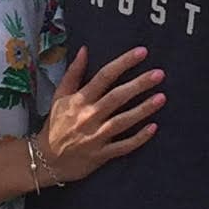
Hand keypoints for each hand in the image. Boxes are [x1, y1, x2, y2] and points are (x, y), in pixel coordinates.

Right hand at [32, 45, 164, 185]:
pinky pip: (123, 146)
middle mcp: (89, 116)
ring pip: (123, 121)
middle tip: (159, 74)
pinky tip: (154, 128)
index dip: (124, 63)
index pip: (104, 76)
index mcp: (80, 100)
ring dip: (143, 109)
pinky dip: (139, 138)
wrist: (46, 159)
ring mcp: (96, 136)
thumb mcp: (60, 96)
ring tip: (162, 97)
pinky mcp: (102, 154)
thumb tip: (84, 49)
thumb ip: (73, 73)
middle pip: (117, 97)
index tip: (142, 52)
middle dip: (139, 85)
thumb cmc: (55, 124)